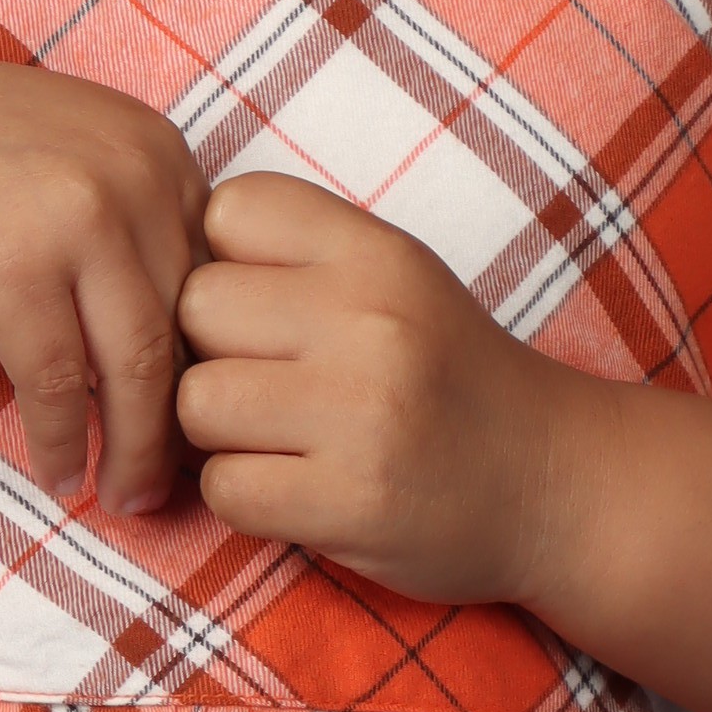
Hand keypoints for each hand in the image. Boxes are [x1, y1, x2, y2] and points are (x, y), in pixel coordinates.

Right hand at [0, 45, 209, 511]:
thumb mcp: (75, 156)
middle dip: (179, 421)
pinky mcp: (16, 271)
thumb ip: (137, 220)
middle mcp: (135, 175)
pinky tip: (57, 475)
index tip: (194, 417)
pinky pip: (57, 384)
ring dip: (133, 450)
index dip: (206, 361)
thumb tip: (188, 343)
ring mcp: (78, 220)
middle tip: (168, 485)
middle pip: (185, 327)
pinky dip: (60, 442)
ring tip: (124, 498)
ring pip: (136, 366)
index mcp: (161, 148)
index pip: (215, 278)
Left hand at [173, 171, 580, 602]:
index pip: (230, 210)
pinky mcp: (351, 502)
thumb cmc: (444, 376)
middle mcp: (372, 321)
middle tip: (266, 384)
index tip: (263, 306)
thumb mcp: (394, 279)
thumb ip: (295, 257)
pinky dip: (244, 497)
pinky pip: (224, 489)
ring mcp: (363, 414)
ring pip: (196, 403)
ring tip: (277, 440)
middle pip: (195, 309)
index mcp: (378, 252)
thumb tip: (158, 269)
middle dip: (211, 351)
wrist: (552, 482)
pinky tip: (295, 489)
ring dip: (218, 434)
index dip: (225, 260)